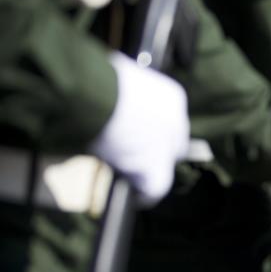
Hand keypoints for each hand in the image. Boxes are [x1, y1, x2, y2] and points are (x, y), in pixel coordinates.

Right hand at [91, 52, 189, 205]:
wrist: (93, 91)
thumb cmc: (96, 77)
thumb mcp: (121, 75)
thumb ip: (128, 89)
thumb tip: (117, 93)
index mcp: (171, 96)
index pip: (170, 122)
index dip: (152, 131)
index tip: (136, 135)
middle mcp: (177, 120)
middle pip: (172, 145)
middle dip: (152, 151)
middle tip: (128, 155)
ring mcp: (167, 144)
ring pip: (164, 165)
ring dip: (146, 170)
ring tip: (126, 173)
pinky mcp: (154, 164)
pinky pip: (155, 187)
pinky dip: (145, 194)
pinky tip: (134, 196)